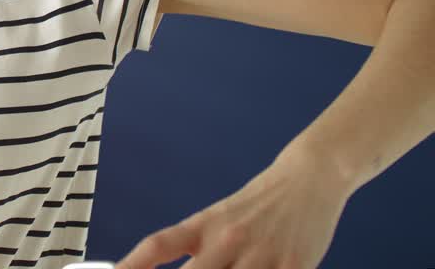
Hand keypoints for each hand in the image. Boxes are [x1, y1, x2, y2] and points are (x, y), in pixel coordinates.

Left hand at [114, 151, 352, 267]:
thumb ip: (191, 247)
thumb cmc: (256, 206)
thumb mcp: (216, 219)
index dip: (133, 264)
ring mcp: (260, 255)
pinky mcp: (294, 267)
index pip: (159, 246)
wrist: (306, 179)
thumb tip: (149, 268)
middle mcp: (226, 240)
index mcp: (204, 226)